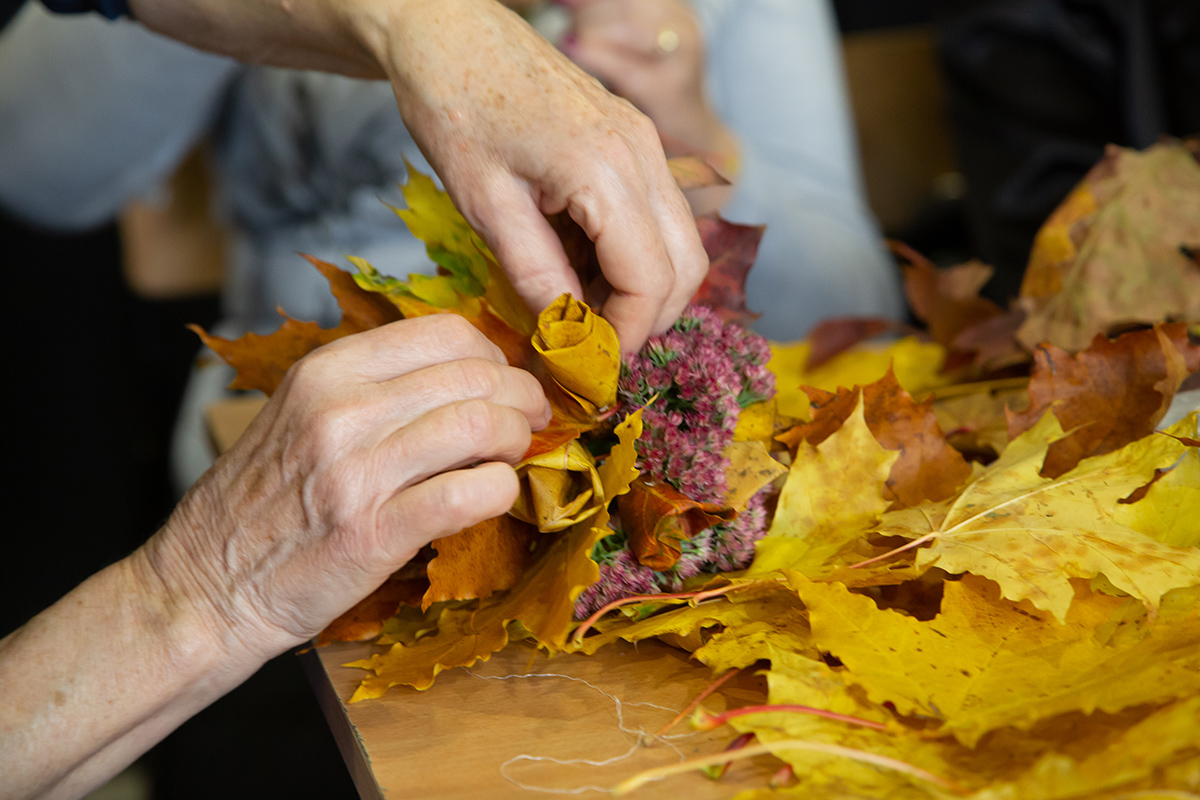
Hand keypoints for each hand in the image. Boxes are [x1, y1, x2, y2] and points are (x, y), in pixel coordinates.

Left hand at [129, 0, 706, 348]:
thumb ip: (536, 274)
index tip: (588, 369)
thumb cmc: (456, 109)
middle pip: (685, 268)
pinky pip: (658, 217)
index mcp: (606, 170)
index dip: (625, 337)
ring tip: (578, 312)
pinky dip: (632, 257)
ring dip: (641, 291)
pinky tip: (580, 267)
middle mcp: (644, 155)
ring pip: (680, 245)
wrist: (451, 33)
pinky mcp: (636, 141)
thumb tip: (572, 340)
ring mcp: (646, 144)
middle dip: (646, 322)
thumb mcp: (485, 205)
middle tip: (590, 352)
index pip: (650, 281)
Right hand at [143, 315, 550, 659]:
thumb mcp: (300, 416)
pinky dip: (501, 491)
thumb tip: (467, 376)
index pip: (445, 332)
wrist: (206, 587)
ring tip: (511, 457)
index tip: (505, 382)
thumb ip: (373, 389)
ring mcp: (356, 471)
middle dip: (520, 397)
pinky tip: (494, 496)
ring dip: (516, 441)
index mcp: (326, 372)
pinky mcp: (374, 533)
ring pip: (480, 425)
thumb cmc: (261, 504)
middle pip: (474, 375)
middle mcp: (340, 410)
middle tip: (528, 422)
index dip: (494, 355)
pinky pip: (469, 494)